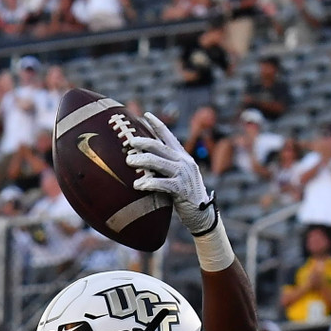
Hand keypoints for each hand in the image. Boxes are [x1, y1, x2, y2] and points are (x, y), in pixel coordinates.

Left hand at [123, 112, 217, 235]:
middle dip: (143, 142)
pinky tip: (138, 184)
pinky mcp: (181, 189)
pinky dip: (149, 183)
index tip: (146, 115)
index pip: (169, 136)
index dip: (157, 125)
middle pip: (160, 147)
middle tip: (129, 142)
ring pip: (159, 162)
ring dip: (142, 160)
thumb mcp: (179, 176)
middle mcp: (184, 162)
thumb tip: (145, 159)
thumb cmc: (185, 196)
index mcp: (183, 157)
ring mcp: (183, 175)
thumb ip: (166, 166)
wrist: (202, 215)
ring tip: (128, 160)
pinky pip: (162, 183)